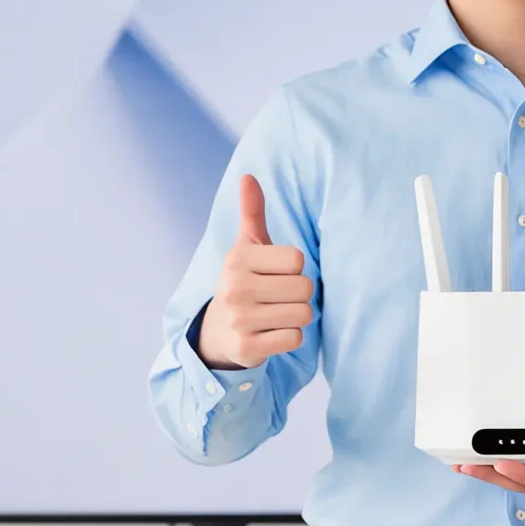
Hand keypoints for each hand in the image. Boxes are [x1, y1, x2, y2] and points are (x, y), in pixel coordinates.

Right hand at [195, 175, 316, 369]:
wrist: (219, 331)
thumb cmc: (244, 281)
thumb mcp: (247, 247)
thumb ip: (252, 213)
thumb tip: (248, 176)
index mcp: (238, 259)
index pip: (298, 260)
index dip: (294, 268)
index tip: (274, 274)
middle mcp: (235, 288)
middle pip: (305, 288)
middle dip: (299, 294)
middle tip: (277, 297)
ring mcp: (240, 320)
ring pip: (303, 314)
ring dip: (296, 316)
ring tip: (274, 314)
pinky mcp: (248, 348)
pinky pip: (295, 338)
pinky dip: (290, 337)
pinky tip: (271, 332)